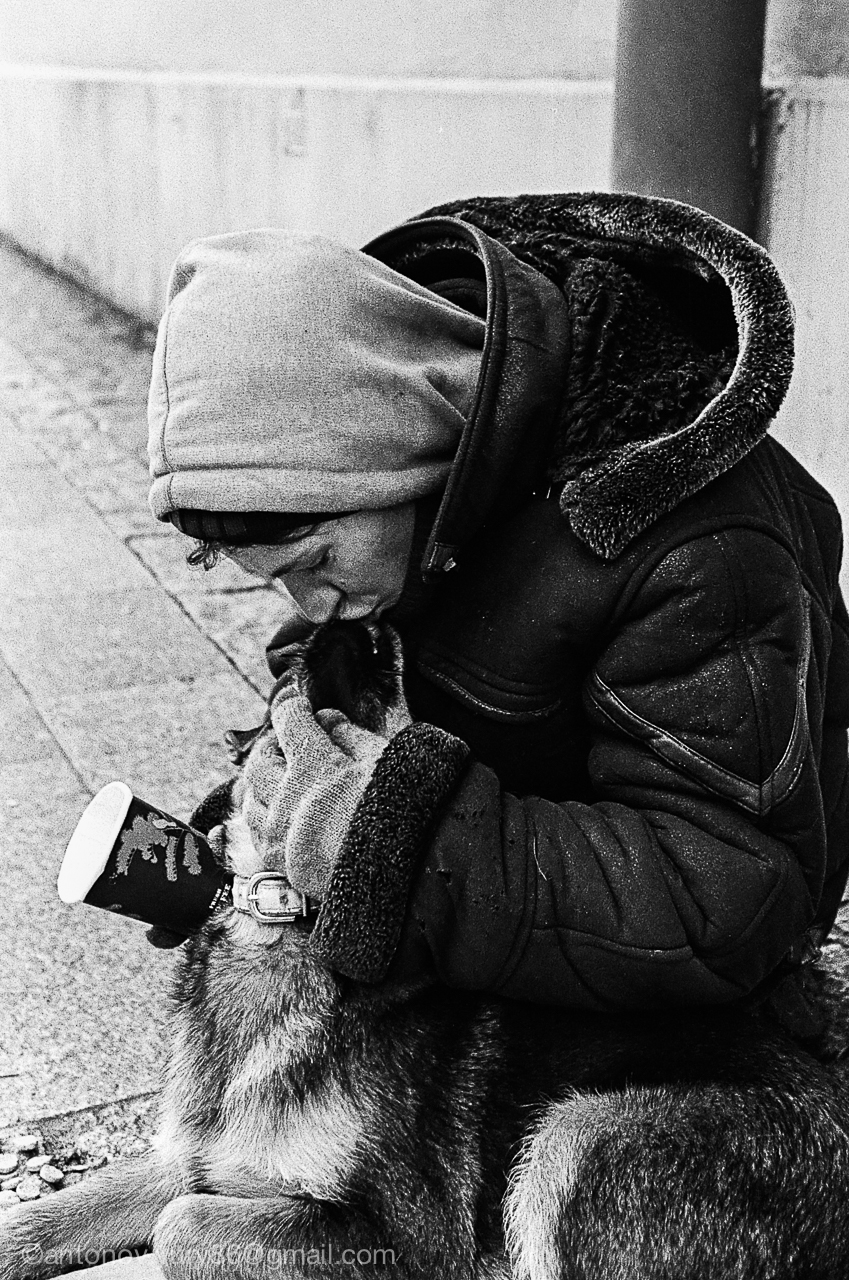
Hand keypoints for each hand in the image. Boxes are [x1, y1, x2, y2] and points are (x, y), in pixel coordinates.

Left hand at [243, 684, 406, 900]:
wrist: (411, 872)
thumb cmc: (404, 811)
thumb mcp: (386, 760)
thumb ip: (350, 734)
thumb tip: (326, 721)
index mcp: (316, 765)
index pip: (287, 719)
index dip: (293, 706)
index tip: (301, 707)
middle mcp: (289, 798)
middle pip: (260, 758)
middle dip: (273, 744)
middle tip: (290, 742)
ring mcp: (282, 832)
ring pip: (250, 796)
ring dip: (263, 780)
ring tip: (282, 777)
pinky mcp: (282, 862)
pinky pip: (256, 831)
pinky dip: (263, 814)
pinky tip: (279, 811)